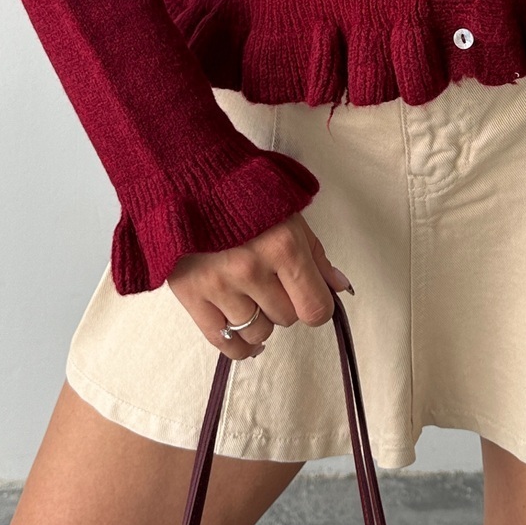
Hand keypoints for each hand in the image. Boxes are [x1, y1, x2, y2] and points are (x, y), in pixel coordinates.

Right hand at [166, 209, 353, 360]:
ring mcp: (218, 285)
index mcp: (282, 245)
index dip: (317, 307)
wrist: (187, 179)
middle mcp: (250, 269)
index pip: (315, 308)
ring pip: (256, 332)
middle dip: (285, 304)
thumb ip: (315, 255)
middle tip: (272, 281)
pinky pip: (223, 341)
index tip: (311, 299)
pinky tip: (245, 336)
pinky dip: (239, 345)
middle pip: (285, 319)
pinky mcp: (190, 295)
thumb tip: (338, 289)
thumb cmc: (242, 193)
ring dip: (259, 319)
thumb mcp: (289, 215)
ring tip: (251, 295)